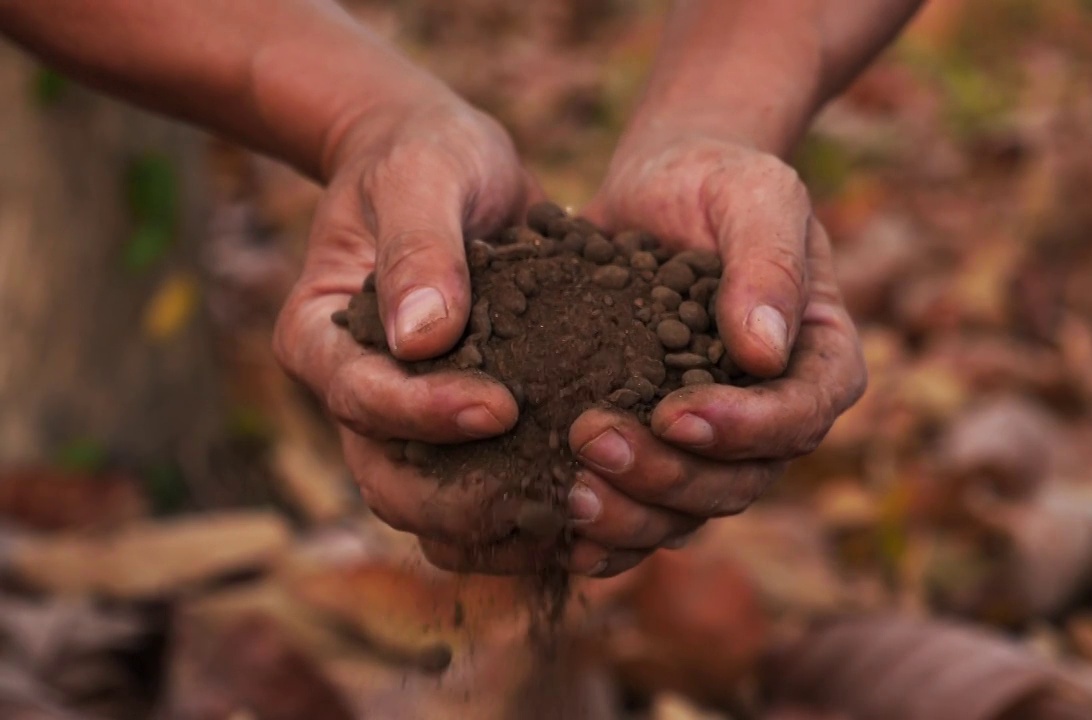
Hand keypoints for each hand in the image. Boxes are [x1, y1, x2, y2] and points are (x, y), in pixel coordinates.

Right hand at [274, 95, 539, 571]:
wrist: (449, 164)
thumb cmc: (424, 157)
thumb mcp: (422, 176)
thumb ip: (420, 246)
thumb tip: (423, 338)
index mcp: (320, 337)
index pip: (360, 397)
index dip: (424, 414)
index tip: (500, 406)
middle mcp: (357, 394)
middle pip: (389, 484)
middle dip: (464, 504)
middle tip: (547, 496)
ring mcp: (408, 421)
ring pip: (434, 512)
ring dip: (500, 532)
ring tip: (580, 526)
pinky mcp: (461, 430)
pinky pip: (485, 495)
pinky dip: (530, 516)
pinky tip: (597, 514)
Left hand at [565, 134, 866, 575]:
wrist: (656, 190)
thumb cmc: (717, 181)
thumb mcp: (754, 195)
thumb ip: (767, 263)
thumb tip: (764, 352)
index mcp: (819, 364)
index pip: (799, 417)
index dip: (744, 429)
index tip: (675, 414)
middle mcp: (773, 419)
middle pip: (738, 482)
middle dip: (668, 474)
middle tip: (592, 441)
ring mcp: (714, 445)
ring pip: (686, 512)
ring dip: (628, 513)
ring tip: (566, 490)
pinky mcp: (658, 453)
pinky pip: (642, 515)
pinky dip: (603, 534)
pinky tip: (555, 530)